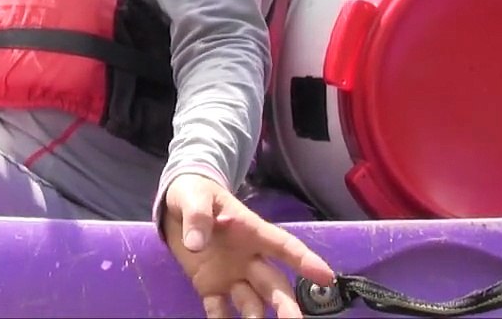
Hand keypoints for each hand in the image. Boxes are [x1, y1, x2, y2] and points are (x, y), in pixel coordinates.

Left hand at [163, 173, 333, 317]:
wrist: (174, 206)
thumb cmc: (194, 195)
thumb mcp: (193, 197)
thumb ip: (197, 217)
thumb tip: (196, 244)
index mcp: (251, 232)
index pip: (283, 246)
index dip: (305, 260)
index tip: (326, 277)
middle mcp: (248, 259)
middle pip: (274, 285)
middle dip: (286, 306)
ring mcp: (231, 275)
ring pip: (252, 303)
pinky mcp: (210, 287)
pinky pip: (219, 310)